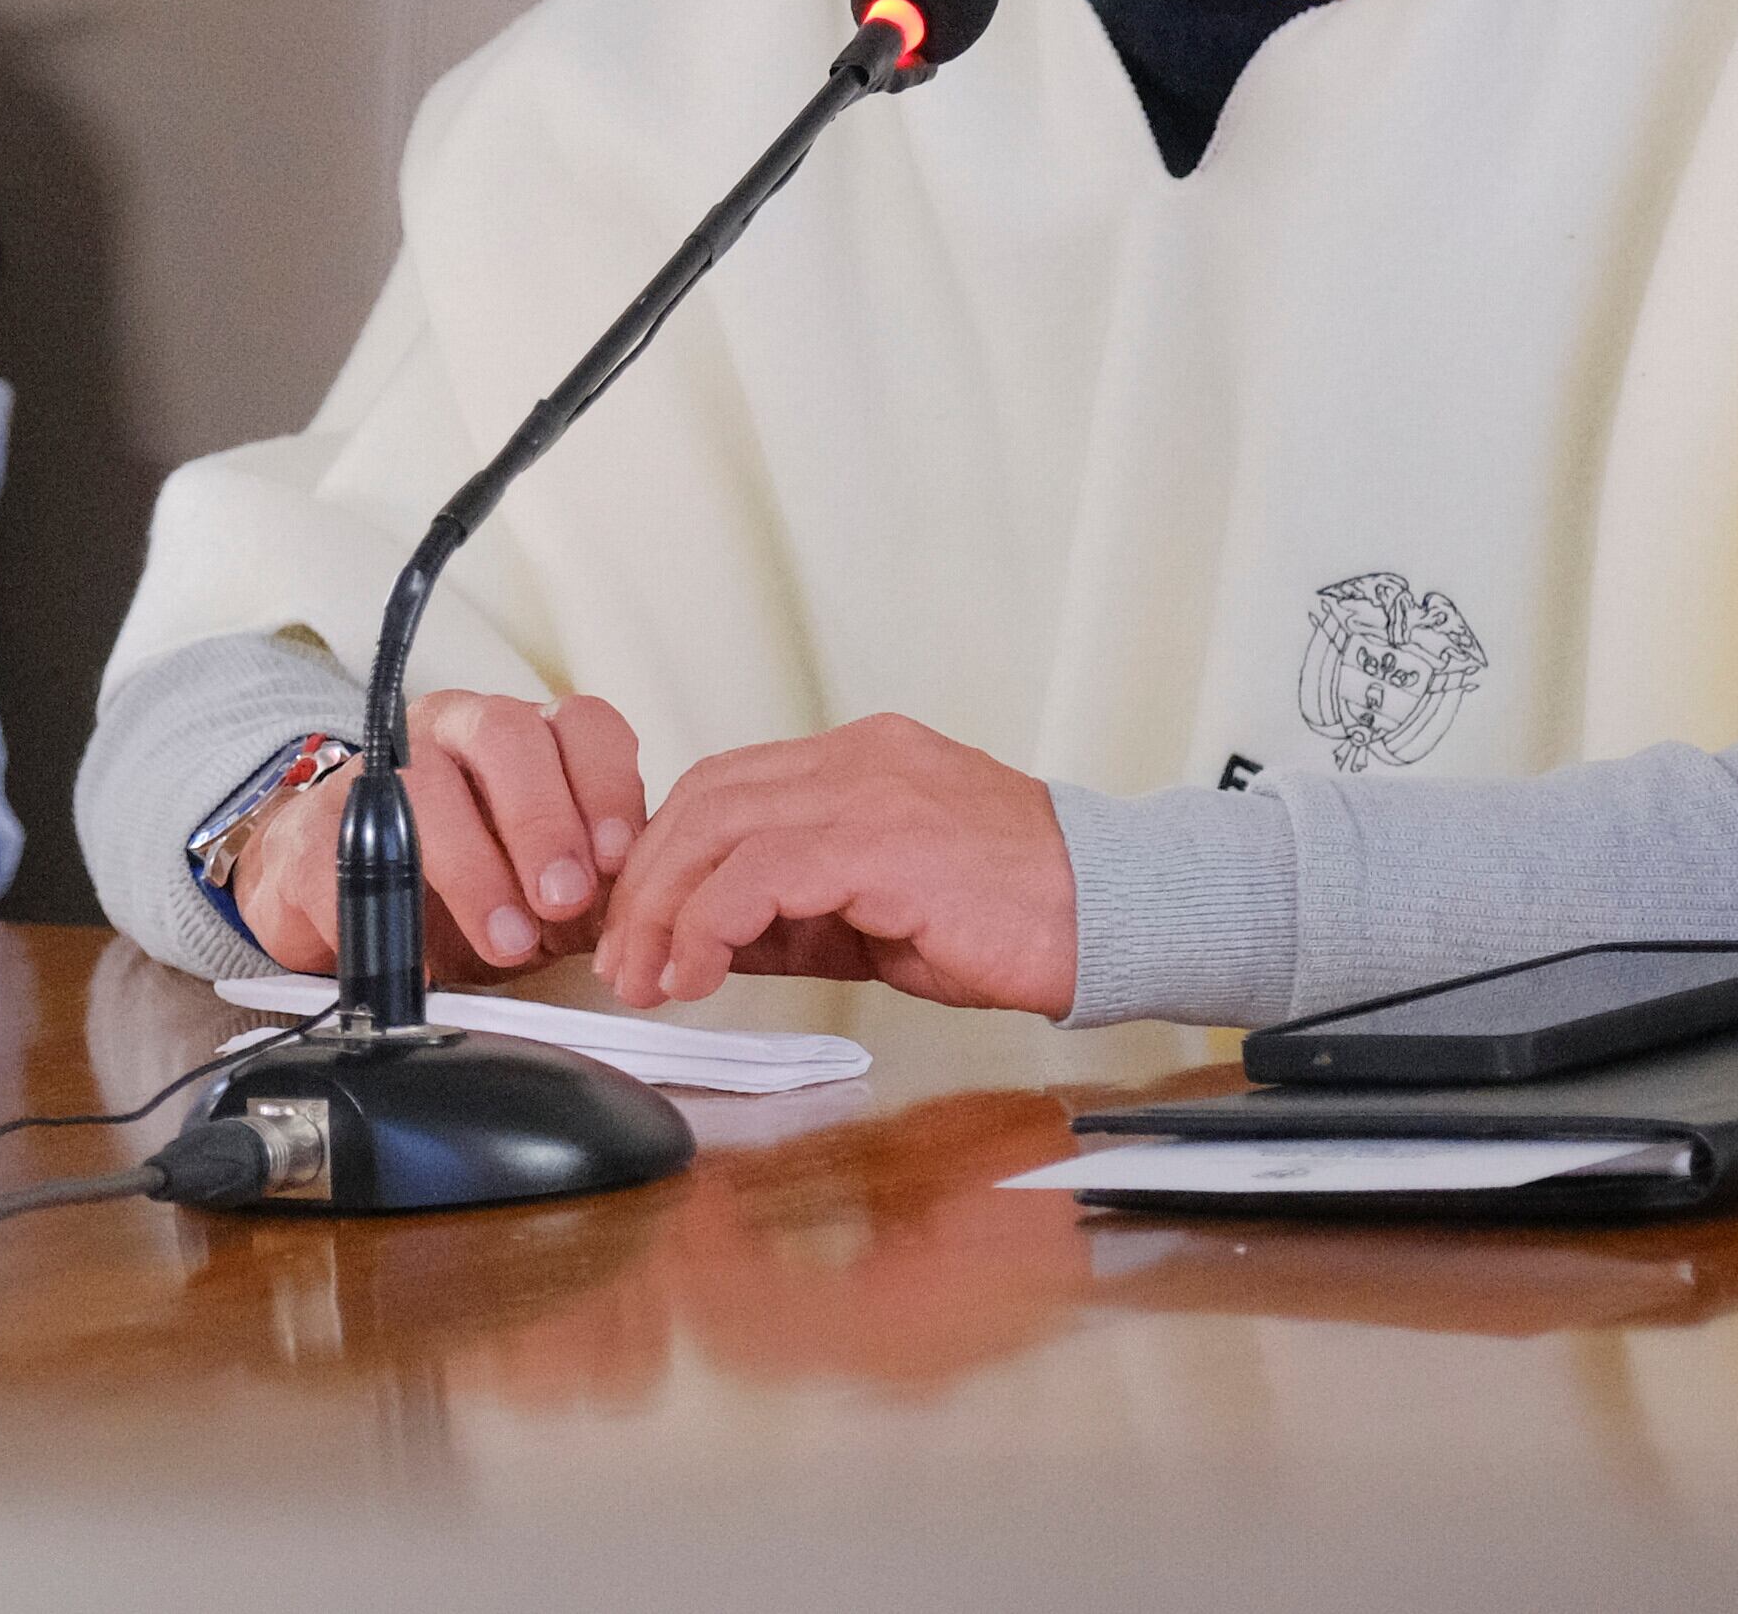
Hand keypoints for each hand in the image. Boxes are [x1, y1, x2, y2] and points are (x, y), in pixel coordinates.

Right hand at [225, 688, 650, 981]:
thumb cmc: (456, 880)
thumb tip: (634, 916)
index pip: (581, 726)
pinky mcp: (313, 827)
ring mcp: (378, 770)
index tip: (618, 858)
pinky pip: (345, 854)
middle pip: (505, 737)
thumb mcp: (539, 887)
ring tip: (507, 938)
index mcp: (523, 739)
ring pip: (426, 787)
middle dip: (542, 821)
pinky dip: (387, 909)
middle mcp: (454, 733)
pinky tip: (418, 958)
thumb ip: (590, 890)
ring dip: (475, 868)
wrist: (334, 894)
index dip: (606, 786)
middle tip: (563, 899)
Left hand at [592, 713, 1075, 1014]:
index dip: (663, 853)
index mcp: (858, 761)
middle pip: (707, 799)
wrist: (1115, 915)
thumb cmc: (1015, 917)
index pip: (725, 787)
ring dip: (665, 909)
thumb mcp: (881, 909)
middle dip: (646, 883)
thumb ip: (799, 910)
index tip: (635, 923)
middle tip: (621, 960)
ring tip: (647, 977)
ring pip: (719, 828)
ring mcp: (870, 792)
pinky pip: (761, 873)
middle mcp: (857, 759)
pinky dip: (711, 922)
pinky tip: (697, 971)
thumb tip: (710, 942)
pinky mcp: (883, 841)